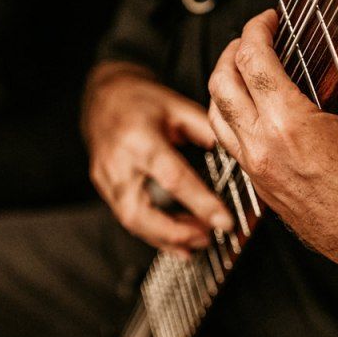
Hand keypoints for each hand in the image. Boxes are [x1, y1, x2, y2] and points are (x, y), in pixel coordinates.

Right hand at [85, 64, 233, 255]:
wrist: (103, 96)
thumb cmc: (140, 98)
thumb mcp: (178, 106)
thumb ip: (206, 130)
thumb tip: (234, 153)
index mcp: (139, 138)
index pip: (172, 178)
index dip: (200, 203)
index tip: (224, 221)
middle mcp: (117, 162)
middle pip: (140, 213)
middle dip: (175, 233)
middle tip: (207, 237)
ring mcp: (106, 178)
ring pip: (132, 222)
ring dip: (166, 238)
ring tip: (197, 240)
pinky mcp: (103, 188)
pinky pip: (128, 218)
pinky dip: (154, 232)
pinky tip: (177, 238)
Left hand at [207, 10, 337, 281]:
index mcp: (288, 124)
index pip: (253, 60)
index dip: (256, 29)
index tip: (268, 19)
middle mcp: (262, 146)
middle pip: (220, 82)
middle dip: (232, 50)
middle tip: (252, 38)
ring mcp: (255, 169)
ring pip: (215, 114)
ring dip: (224, 83)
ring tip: (245, 69)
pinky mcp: (259, 186)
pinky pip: (229, 142)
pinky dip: (231, 116)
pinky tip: (253, 108)